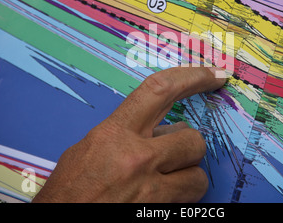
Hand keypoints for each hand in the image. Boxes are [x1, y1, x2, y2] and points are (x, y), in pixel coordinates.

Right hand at [32, 67, 226, 202]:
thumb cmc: (68, 194)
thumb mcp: (88, 150)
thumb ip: (125, 134)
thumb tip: (160, 130)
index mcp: (114, 134)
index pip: (161, 90)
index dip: (193, 76)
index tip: (214, 74)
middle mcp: (136, 159)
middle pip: (192, 138)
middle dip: (188, 146)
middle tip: (173, 155)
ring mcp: (149, 190)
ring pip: (198, 176)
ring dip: (187, 178)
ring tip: (166, 182)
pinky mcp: (159, 213)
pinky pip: (188, 202)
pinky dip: (180, 200)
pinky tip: (159, 200)